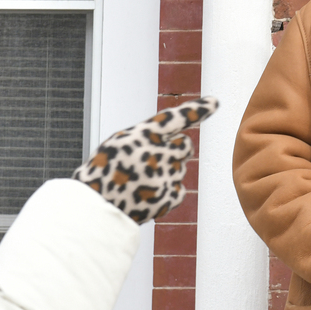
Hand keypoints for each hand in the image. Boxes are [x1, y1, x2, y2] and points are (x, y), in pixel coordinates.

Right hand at [73, 96, 218, 222]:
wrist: (95, 207)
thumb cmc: (103, 172)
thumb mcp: (119, 143)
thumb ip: (148, 138)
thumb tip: (178, 143)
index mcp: (144, 134)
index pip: (177, 117)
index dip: (198, 110)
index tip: (215, 102)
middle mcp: (159, 152)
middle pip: (185, 146)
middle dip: (176, 150)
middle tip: (157, 159)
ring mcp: (166, 175)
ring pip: (180, 169)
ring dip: (167, 172)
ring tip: (141, 180)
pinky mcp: (169, 196)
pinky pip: (179, 189)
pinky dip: (167, 191)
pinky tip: (148, 193)